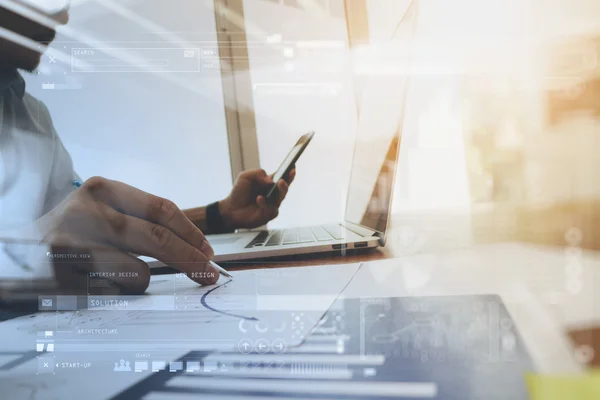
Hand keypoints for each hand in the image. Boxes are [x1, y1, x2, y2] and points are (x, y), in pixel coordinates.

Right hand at [39, 177, 217, 293]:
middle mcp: (87, 213)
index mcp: (102, 190)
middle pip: (158, 239)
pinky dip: (114, 292)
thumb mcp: (100, 210)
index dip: (191, 233)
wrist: (16, 255)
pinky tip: (92, 283)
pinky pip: (114, 294)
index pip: (161, 209)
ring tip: (113, 273)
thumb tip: (194, 247)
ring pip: (139, 273)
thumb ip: (140, 220)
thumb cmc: (71, 233)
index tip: (208, 251)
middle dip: (190, 260)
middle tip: (209, 275)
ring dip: (139, 281)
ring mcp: (74, 247)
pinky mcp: (63, 280)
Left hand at [218, 168, 295, 229]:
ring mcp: (272, 205)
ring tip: (278, 183)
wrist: (230, 209)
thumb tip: (270, 180)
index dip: (289, 173)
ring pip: (280, 199)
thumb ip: (258, 173)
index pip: (283, 177)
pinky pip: (270, 210)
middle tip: (284, 178)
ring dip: (280, 191)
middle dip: (287, 182)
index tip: (293, 167)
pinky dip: (264, 203)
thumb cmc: (239, 192)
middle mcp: (274, 195)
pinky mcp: (268, 216)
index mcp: (271, 184)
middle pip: (285, 188)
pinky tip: (259, 198)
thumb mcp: (245, 177)